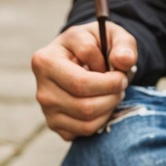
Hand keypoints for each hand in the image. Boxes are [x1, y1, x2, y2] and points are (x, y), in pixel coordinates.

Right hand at [32, 21, 136, 140]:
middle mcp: (41, 88)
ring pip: (86, 120)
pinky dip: (102, 119)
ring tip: (114, 91)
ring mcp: (46, 109)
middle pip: (84, 106)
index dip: (112, 77)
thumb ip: (123, 44)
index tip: (120, 71)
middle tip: (121, 84)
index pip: (83, 81)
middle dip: (112, 95)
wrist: (82, 55)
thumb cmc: (96, 44)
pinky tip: (103, 102)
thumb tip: (124, 60)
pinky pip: (85, 130)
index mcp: (45, 61)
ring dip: (110, 106)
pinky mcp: (55, 124)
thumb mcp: (112, 35)